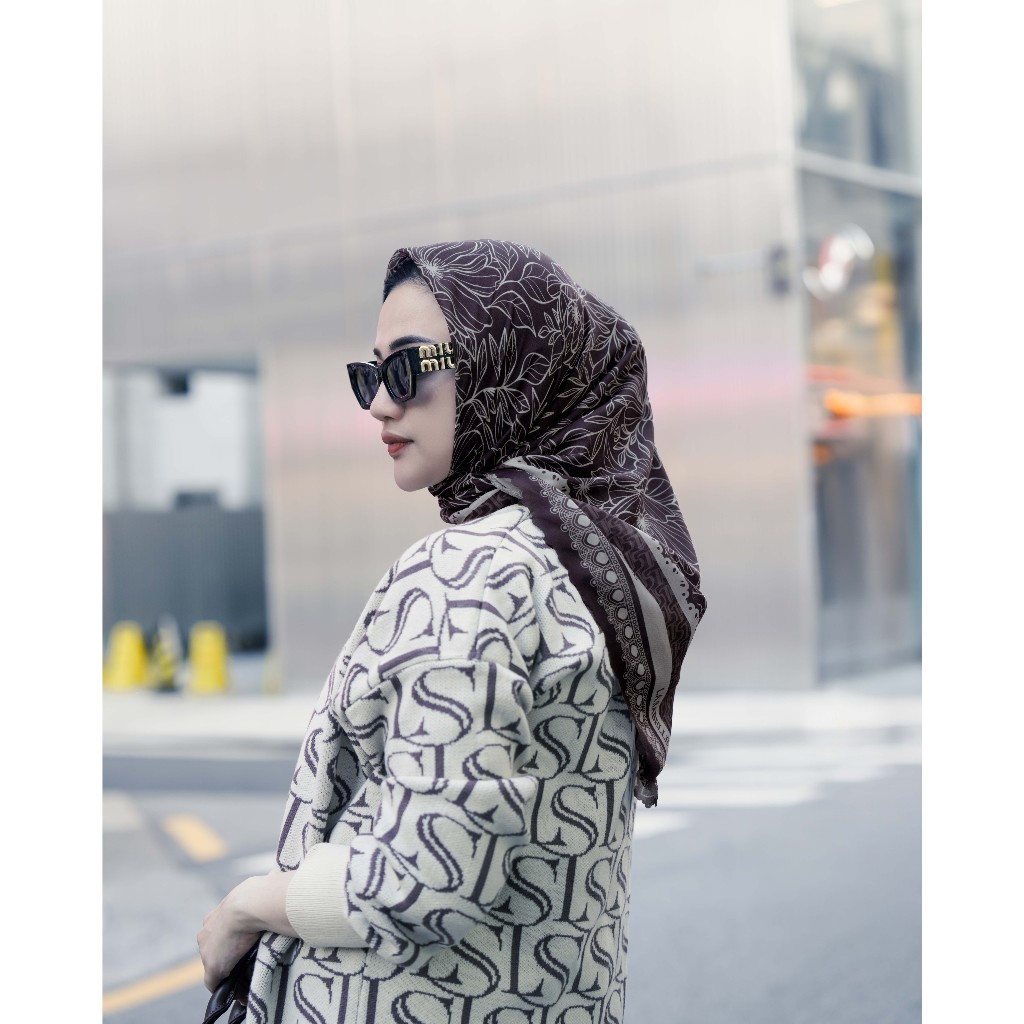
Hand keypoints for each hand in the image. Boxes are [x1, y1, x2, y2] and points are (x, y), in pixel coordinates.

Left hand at [198, 872, 295, 990]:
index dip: (230, 940)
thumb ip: (258, 902)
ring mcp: (207, 950)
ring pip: (216, 966)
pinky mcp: (212, 967)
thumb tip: (273, 894)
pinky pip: (215, 983)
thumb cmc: (259, 895)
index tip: (242, 945)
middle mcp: (206, 931)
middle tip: (245, 961)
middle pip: (214, 950)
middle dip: (227, 956)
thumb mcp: (257, 893)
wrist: (251, 904)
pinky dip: (228, 989)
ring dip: (229, 971)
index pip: (219, 932)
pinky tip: (240, 992)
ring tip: (245, 976)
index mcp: (216, 915)